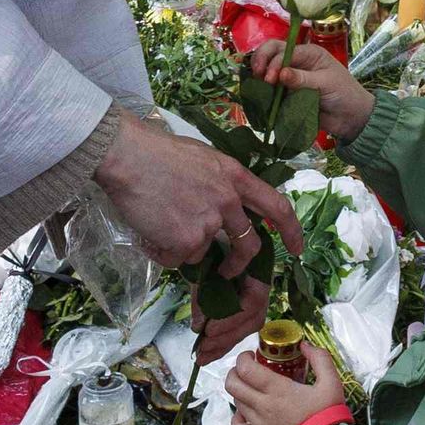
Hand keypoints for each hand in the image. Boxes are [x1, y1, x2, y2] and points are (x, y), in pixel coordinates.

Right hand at [94, 115, 299, 275]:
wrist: (127, 156)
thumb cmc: (156, 152)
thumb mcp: (203, 158)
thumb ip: (219, 182)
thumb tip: (221, 203)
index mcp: (236, 177)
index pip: (277, 207)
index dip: (291, 231)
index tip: (297, 249)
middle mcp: (228, 201)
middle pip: (248, 245)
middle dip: (238, 264)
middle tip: (226, 271)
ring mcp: (209, 222)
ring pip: (202, 251)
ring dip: (182, 245)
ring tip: (159, 222)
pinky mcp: (186, 241)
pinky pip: (177, 258)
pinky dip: (163, 251)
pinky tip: (149, 229)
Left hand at [225, 339, 347, 424]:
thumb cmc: (327, 415)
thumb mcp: (332, 382)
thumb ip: (320, 359)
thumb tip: (305, 345)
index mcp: (277, 389)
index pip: (245, 369)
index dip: (242, 358)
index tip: (251, 355)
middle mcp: (263, 405)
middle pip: (233, 384)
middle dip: (234, 372)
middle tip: (246, 368)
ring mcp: (258, 424)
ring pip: (236, 402)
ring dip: (239, 391)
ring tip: (251, 388)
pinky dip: (237, 417)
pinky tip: (245, 412)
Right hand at [242, 37, 371, 146]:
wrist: (351, 118)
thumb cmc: (344, 94)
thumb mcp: (326, 83)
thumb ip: (302, 79)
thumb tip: (281, 74)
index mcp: (309, 53)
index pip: (283, 50)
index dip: (273, 63)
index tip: (270, 79)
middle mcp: (297, 62)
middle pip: (271, 53)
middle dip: (261, 61)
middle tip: (257, 76)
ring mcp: (291, 78)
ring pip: (268, 70)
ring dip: (260, 76)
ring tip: (257, 88)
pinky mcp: (288, 94)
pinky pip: (271, 90)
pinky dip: (264, 92)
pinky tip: (260, 97)